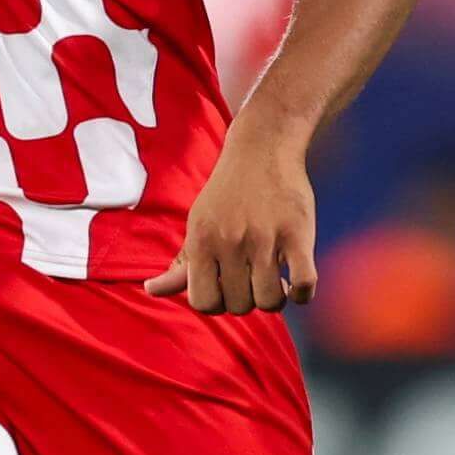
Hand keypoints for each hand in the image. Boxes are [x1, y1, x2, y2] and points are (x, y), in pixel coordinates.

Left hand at [145, 143, 315, 315]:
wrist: (262, 148)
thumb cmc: (227, 194)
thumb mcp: (198, 224)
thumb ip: (181, 263)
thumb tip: (150, 290)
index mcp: (201, 242)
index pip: (202, 302)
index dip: (217, 304)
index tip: (227, 289)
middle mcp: (230, 241)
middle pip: (238, 305)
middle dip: (246, 300)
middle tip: (253, 280)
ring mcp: (265, 238)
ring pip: (269, 300)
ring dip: (275, 300)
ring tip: (276, 282)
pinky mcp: (298, 232)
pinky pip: (304, 283)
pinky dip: (302, 294)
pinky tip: (296, 283)